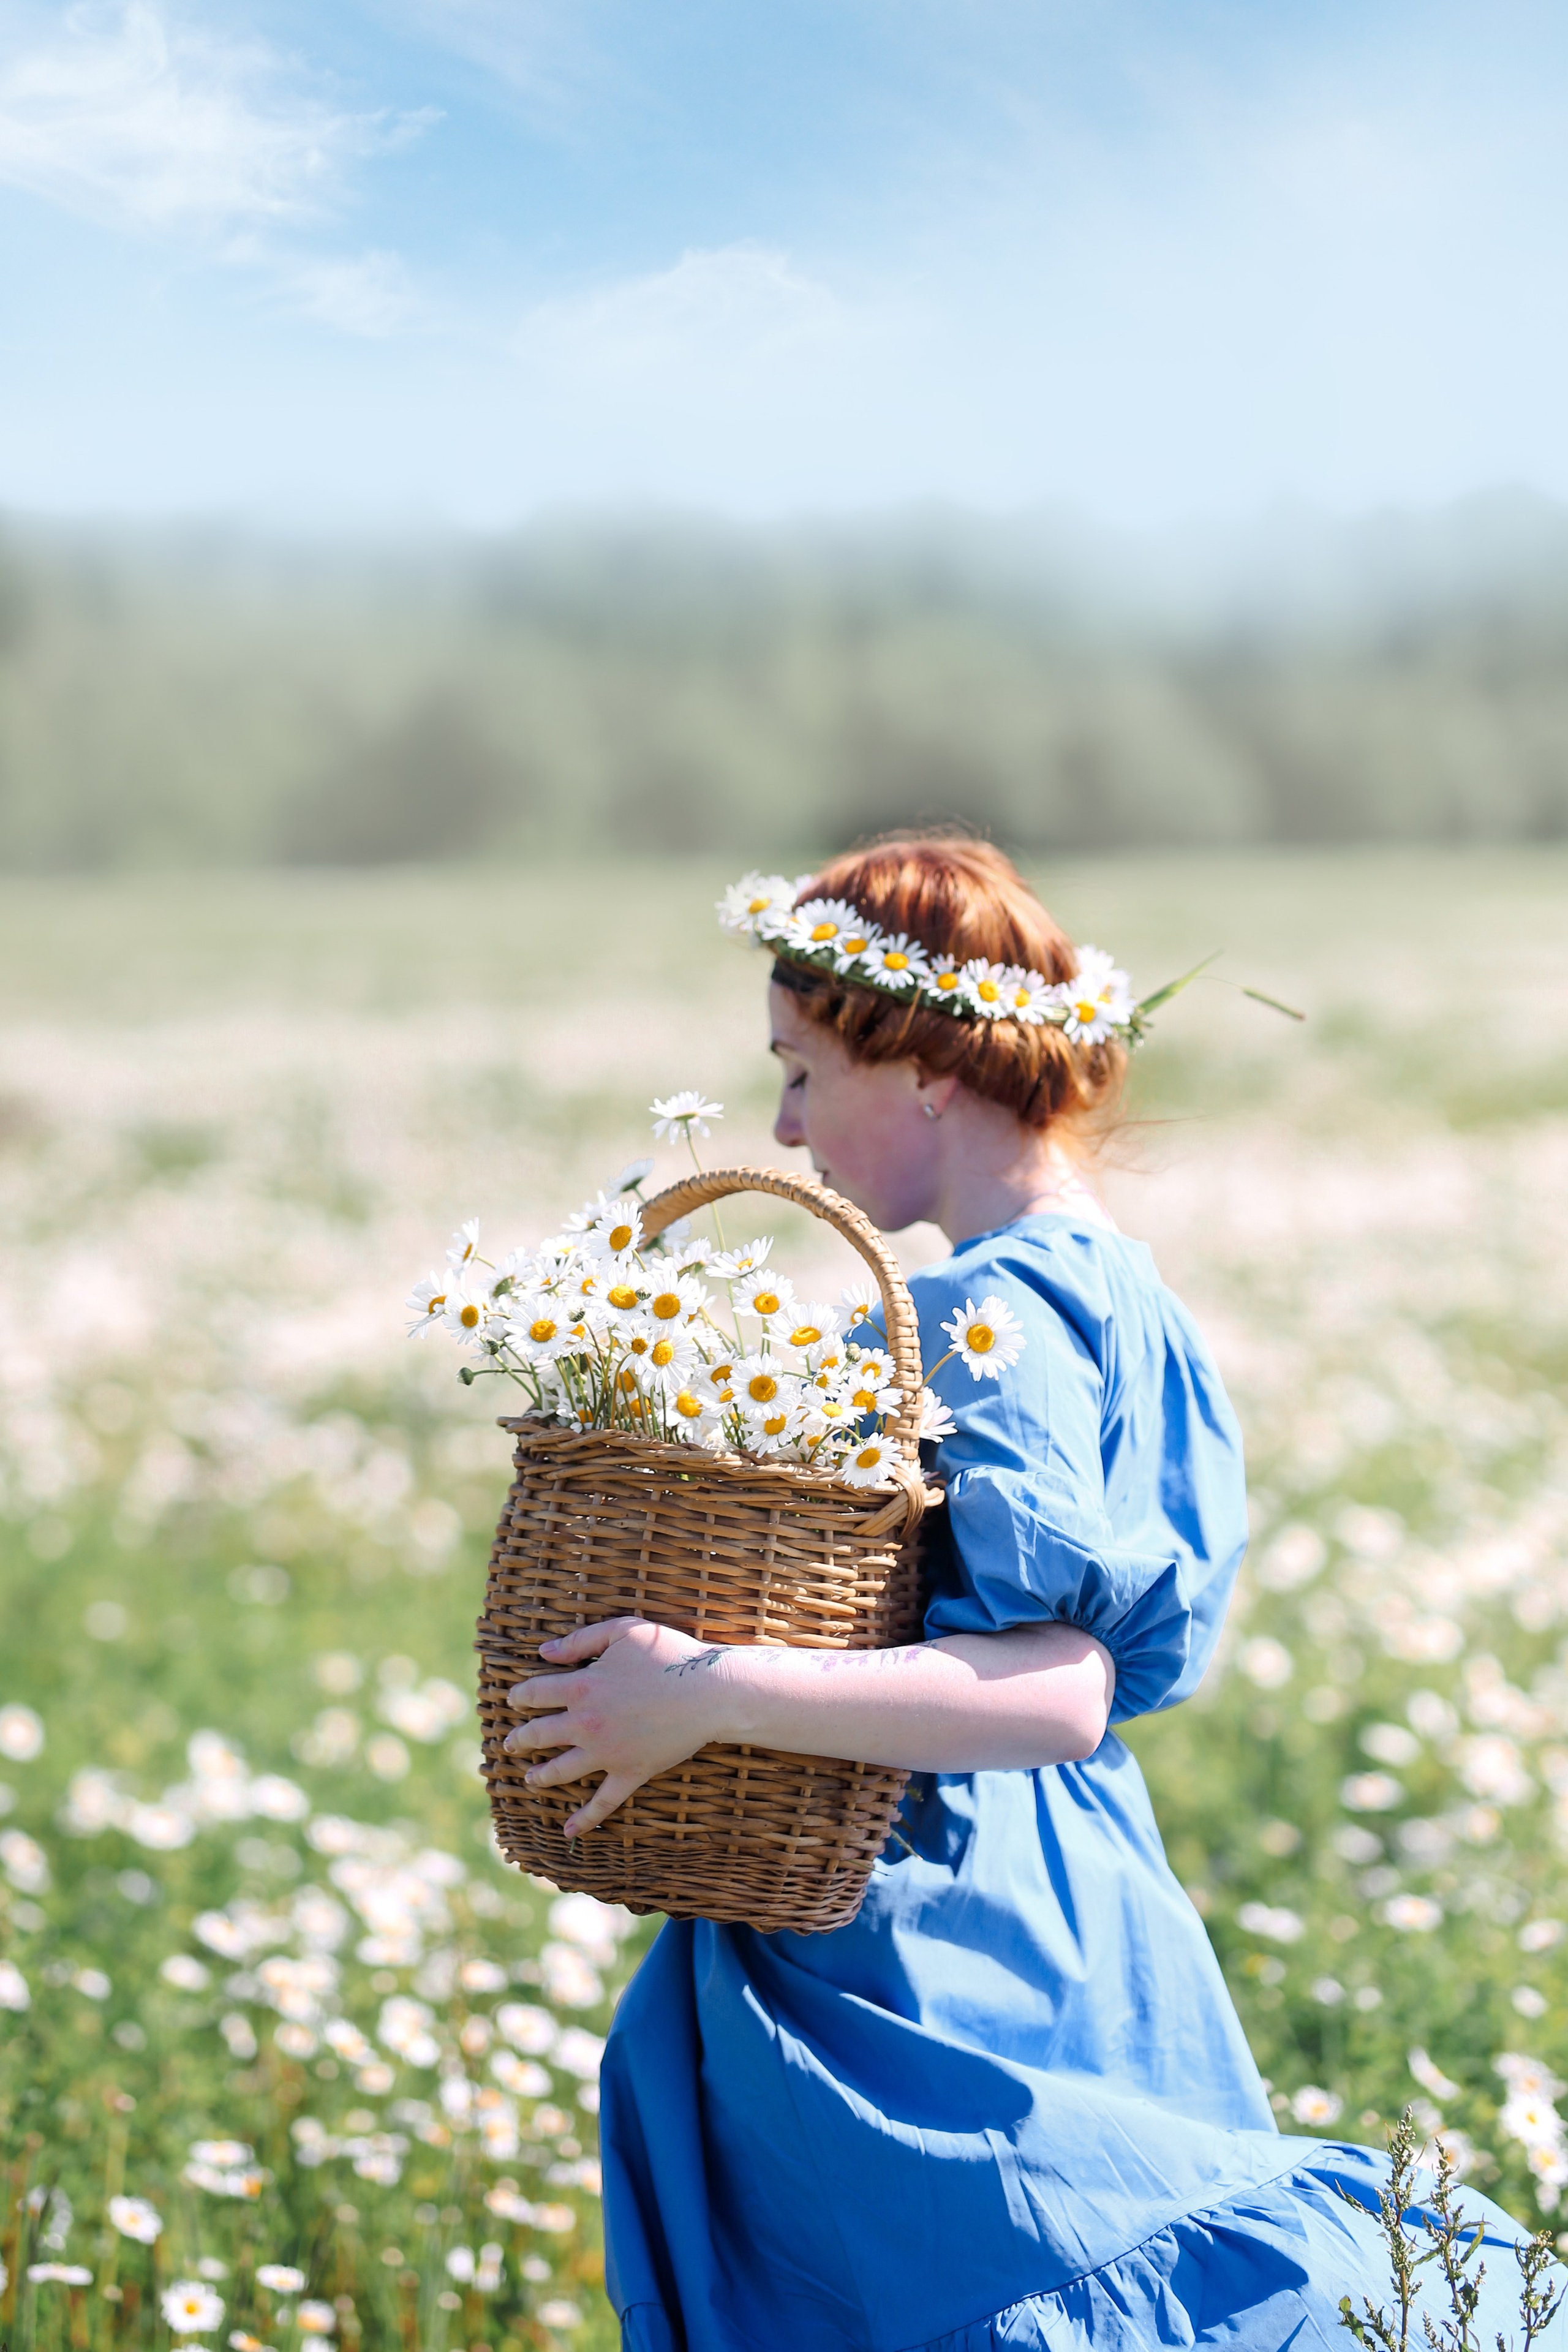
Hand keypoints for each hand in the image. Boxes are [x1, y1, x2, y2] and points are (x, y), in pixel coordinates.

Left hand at [504, 1618, 734, 1836]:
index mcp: (582, 1686)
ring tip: (530, 1778)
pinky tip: (569, 1831)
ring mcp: (607, 1752)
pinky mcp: (630, 1773)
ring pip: (561, 1771)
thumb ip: (579, 1640)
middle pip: (539, 1734)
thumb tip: (543, 1652)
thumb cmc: (669, 1653)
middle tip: (511, 1744)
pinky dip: (584, 1819)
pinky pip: (602, 1802)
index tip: (514, 1699)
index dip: (519, 1696)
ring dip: (540, 1776)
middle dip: (520, 1739)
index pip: (535, 1693)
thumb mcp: (623, 1631)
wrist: (710, 1691)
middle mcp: (587, 1723)